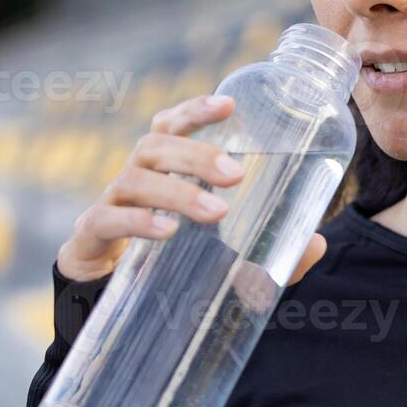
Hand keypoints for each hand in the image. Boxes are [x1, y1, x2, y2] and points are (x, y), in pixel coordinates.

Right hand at [56, 93, 328, 285]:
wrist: (105, 302)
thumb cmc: (168, 262)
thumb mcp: (222, 254)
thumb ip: (268, 249)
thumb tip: (316, 243)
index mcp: (159, 170)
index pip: (170, 125)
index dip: (195, 109)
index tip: (229, 104)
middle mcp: (132, 179)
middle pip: (155, 145)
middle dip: (196, 153)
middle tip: (235, 174)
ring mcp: (109, 204)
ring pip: (135, 179)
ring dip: (177, 190)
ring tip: (215, 212)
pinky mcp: (91, 236)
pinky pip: (108, 219)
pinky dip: (138, 222)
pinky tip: (167, 231)